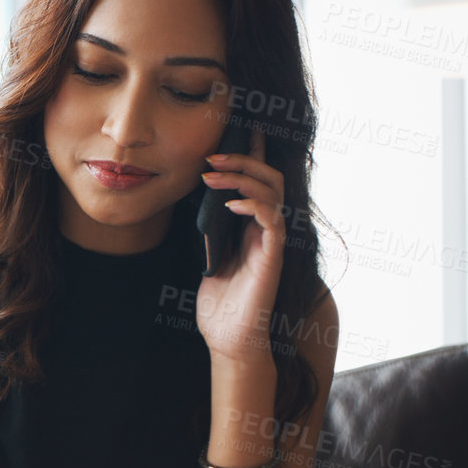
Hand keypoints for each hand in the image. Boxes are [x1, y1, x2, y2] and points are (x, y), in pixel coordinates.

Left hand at [194, 126, 286, 366]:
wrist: (228, 338)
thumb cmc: (218, 301)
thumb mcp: (206, 254)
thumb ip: (208, 226)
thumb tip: (193, 195)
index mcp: (251, 225)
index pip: (258, 180)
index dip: (252, 153)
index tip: (238, 128)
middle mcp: (267, 229)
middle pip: (269, 177)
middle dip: (242, 160)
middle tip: (212, 158)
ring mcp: (272, 242)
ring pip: (272, 192)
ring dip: (242, 178)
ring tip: (213, 177)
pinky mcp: (273, 257)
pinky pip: (273, 220)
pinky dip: (253, 206)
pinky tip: (230, 206)